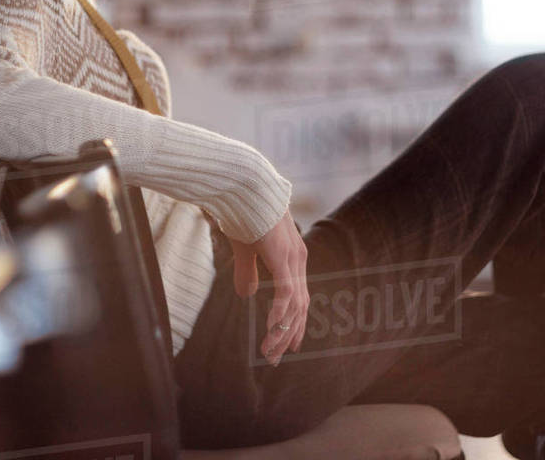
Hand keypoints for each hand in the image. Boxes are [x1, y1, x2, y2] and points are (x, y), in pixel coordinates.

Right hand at [228, 210, 308, 366]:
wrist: (245, 187)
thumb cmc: (243, 213)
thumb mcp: (245, 250)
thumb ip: (248, 272)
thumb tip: (247, 295)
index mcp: (292, 258)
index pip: (298, 297)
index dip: (293, 322)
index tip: (287, 345)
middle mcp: (298, 260)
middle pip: (300, 306)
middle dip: (288, 334)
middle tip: (276, 358)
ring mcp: (293, 259)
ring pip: (294, 305)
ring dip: (281, 331)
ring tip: (269, 352)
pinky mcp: (283, 257)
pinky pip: (286, 293)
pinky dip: (280, 314)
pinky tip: (272, 330)